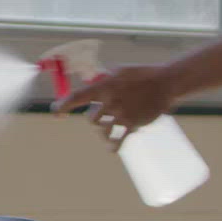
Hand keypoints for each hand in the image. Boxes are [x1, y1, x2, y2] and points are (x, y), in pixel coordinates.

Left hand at [51, 64, 178, 149]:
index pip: (77, 97)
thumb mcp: (119, 71)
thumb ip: (102, 79)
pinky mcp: (133, 124)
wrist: (165, 83)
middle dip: (96, 118)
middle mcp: (110, 101)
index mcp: (104, 86)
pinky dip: (113, 146)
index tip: (56, 113)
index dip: (63, 105)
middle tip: (105, 114)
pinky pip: (119, 140)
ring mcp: (122, 114)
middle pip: (91, 118)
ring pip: (103, 131)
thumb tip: (88, 83)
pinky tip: (112, 149)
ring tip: (109, 130)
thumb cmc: (141, 74)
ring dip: (104, 131)